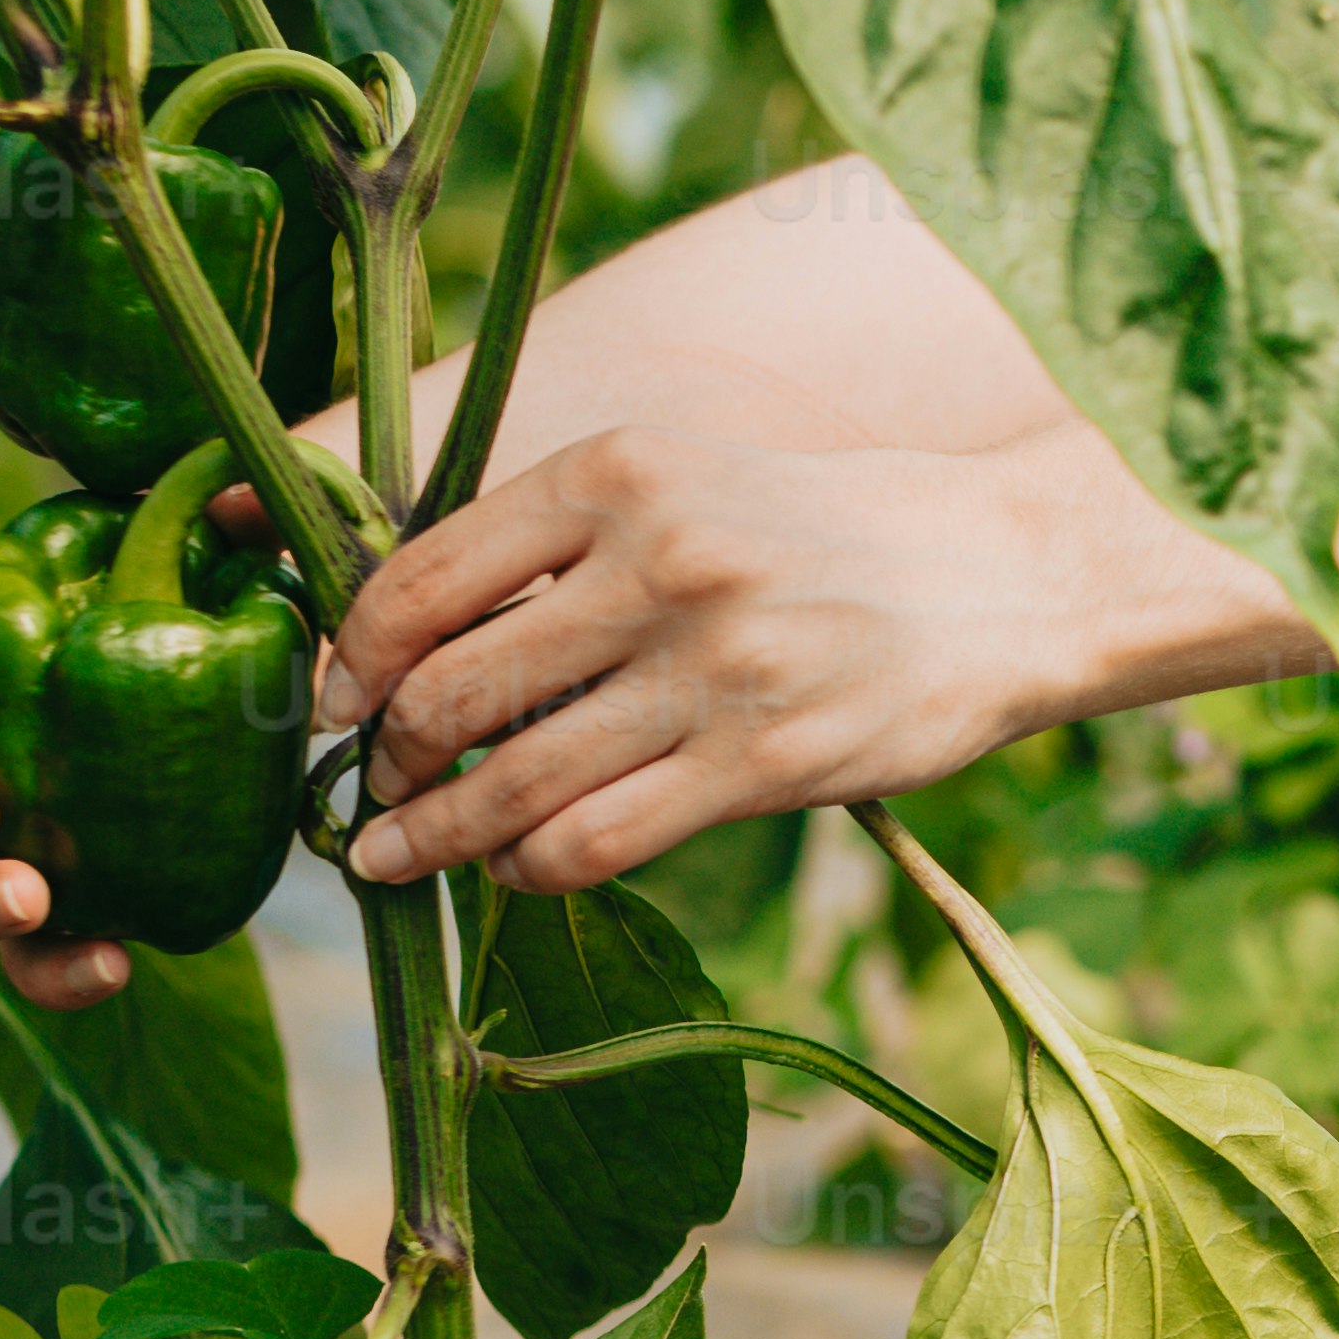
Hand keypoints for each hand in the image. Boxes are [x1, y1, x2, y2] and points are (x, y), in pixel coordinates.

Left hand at [316, 426, 1161, 899]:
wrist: (1008, 576)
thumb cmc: (827, 535)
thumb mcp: (689, 481)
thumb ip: (564, 542)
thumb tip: (409, 642)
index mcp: (621, 471)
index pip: (424, 576)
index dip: (349, 659)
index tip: (329, 705)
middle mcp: (661, 558)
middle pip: (452, 689)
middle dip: (386, 760)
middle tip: (371, 791)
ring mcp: (717, 665)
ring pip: (510, 782)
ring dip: (433, 836)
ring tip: (400, 857)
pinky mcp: (767, 760)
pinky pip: (595, 840)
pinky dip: (530, 868)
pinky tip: (520, 868)